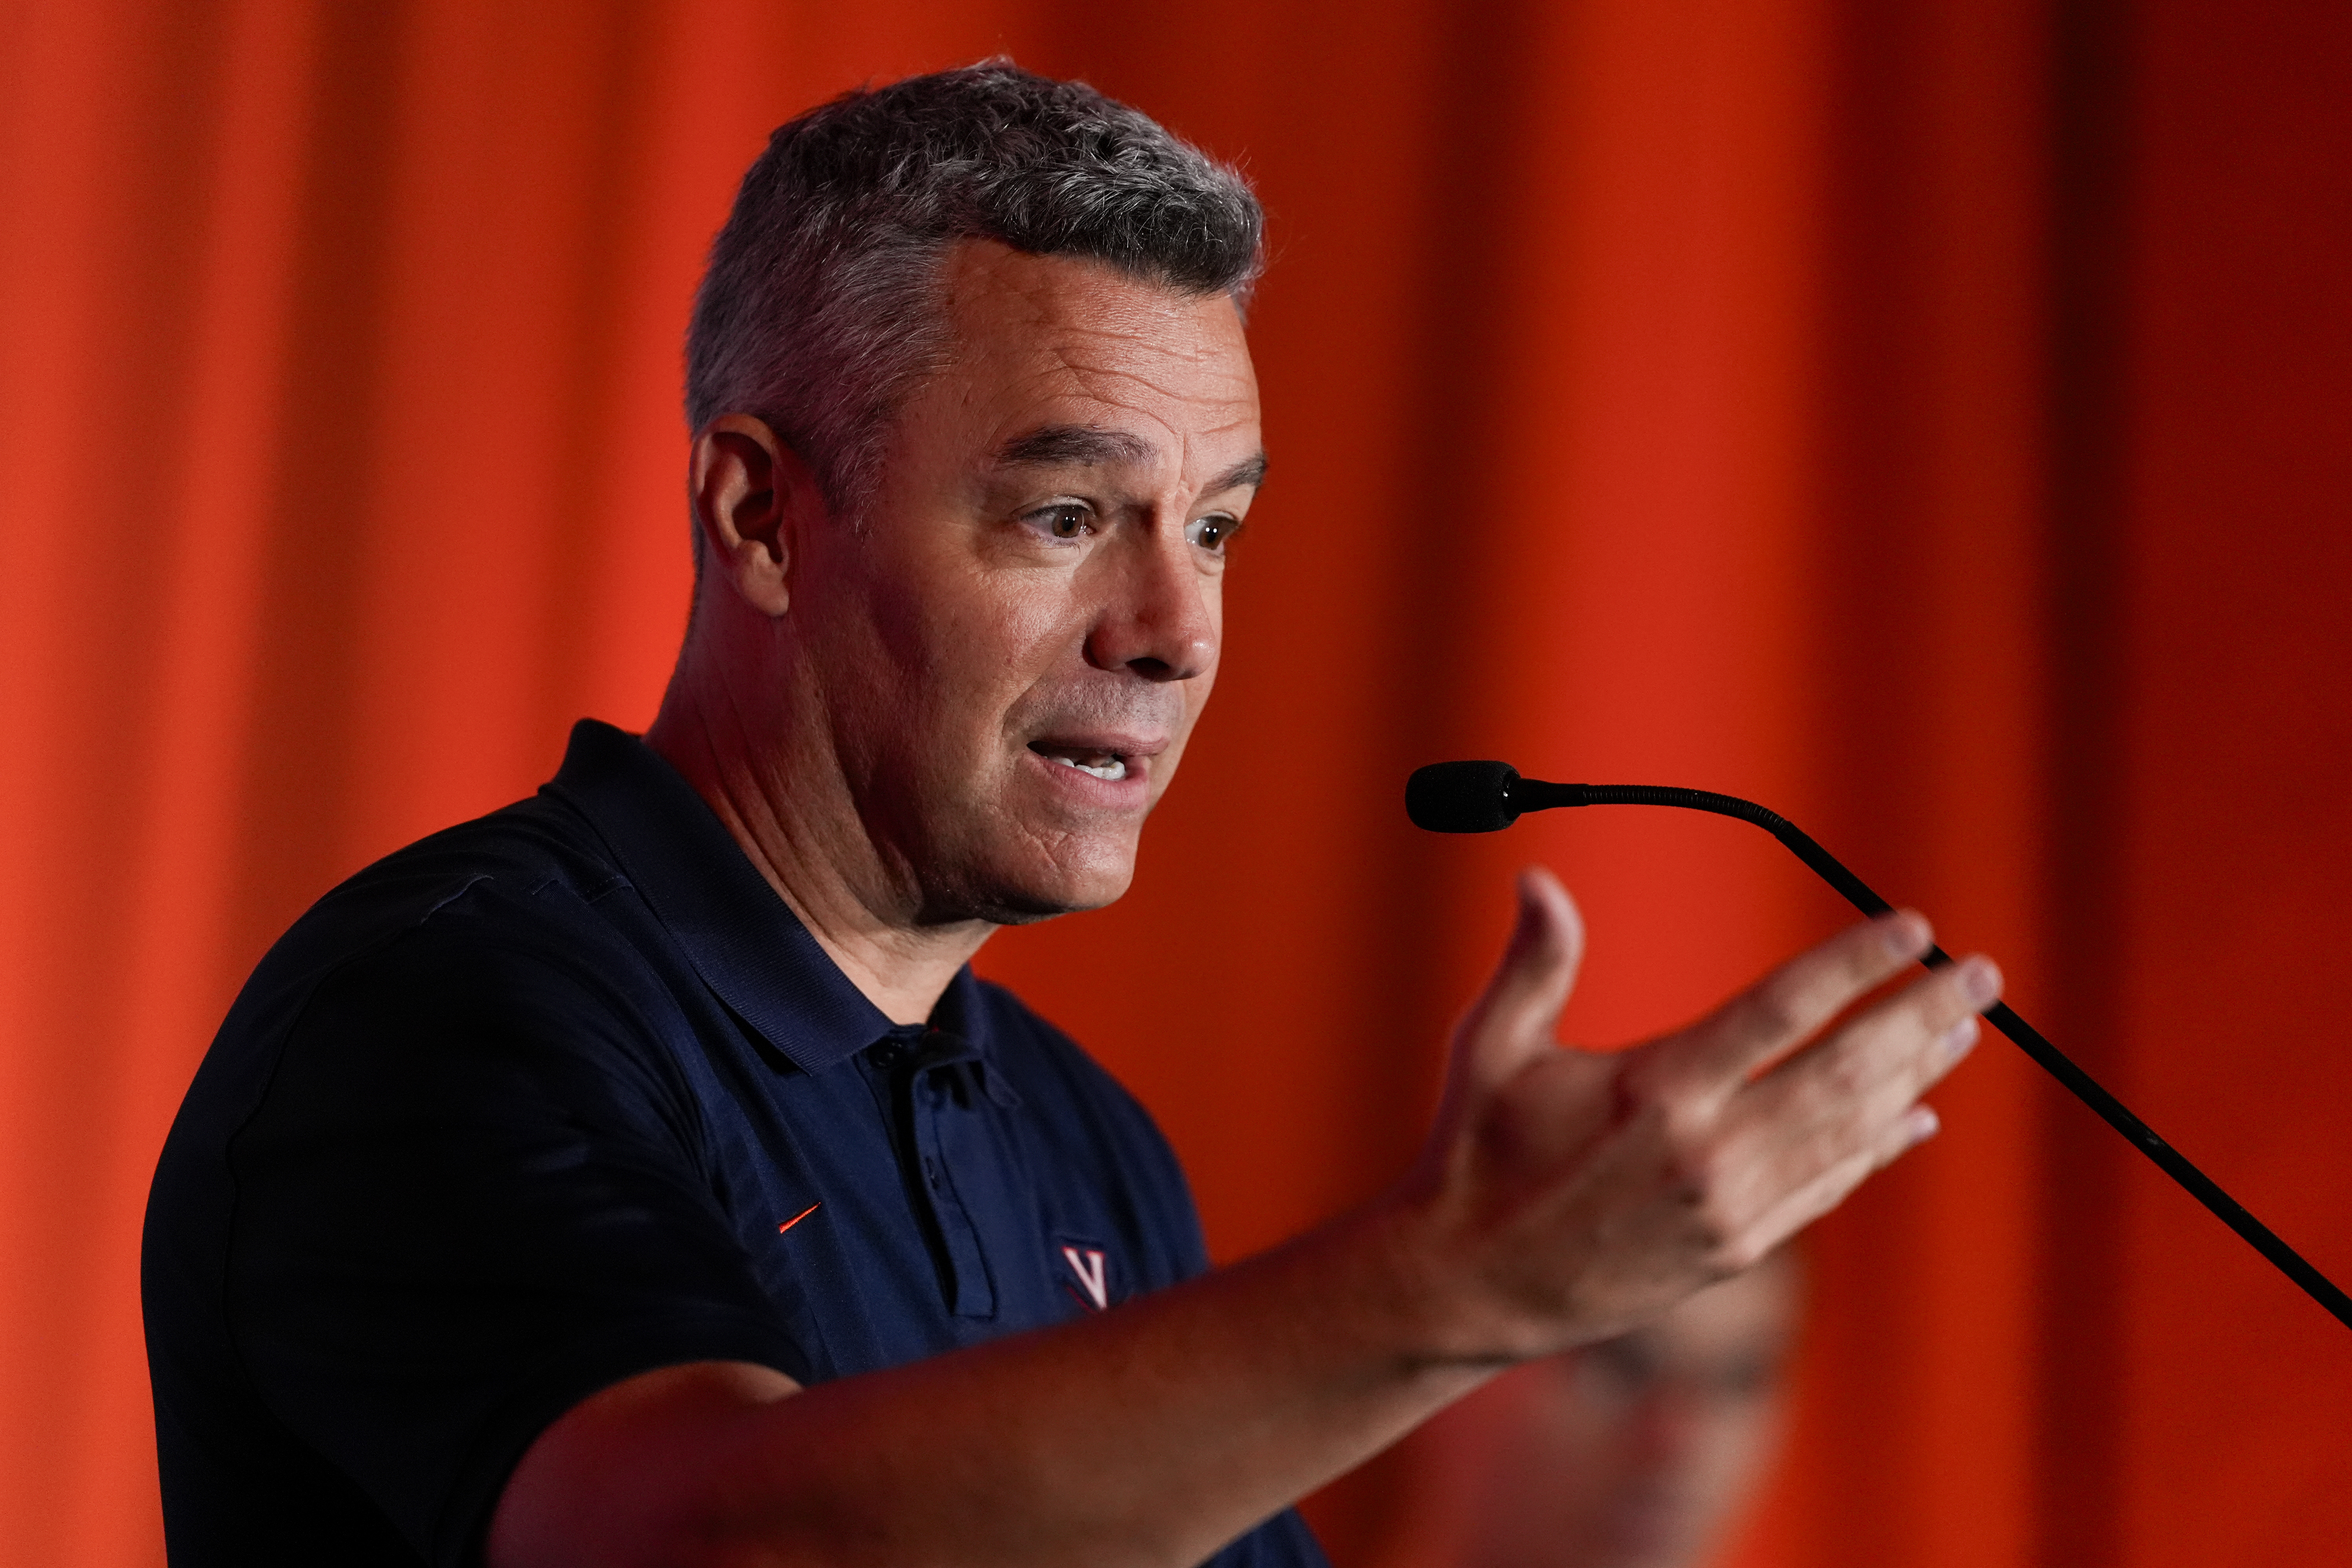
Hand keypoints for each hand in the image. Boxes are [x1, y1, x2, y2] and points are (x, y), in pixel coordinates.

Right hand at [1398, 867, 1997, 1362]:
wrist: (1470, 1286)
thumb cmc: (1477, 1156)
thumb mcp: (1492, 1049)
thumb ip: (1534, 963)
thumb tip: (1538, 879)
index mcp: (1655, 1089)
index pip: (1783, 1010)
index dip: (1855, 965)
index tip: (1912, 930)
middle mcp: (1708, 1150)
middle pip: (1845, 1070)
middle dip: (1921, 1017)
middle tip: (1978, 975)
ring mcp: (1730, 1207)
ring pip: (1850, 1129)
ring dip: (1915, 1075)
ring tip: (1962, 1031)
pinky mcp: (1735, 1249)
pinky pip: (1828, 1188)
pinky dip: (1879, 1147)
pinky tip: (1915, 1116)